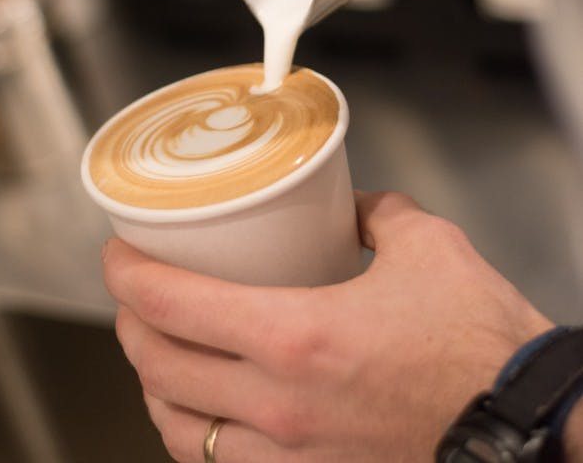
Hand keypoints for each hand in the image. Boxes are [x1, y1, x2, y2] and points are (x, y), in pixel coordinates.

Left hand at [103, 191, 551, 461]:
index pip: (171, 305)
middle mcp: (281, 406)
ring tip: (155, 354)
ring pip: (180, 431)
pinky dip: (197, 437)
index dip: (124, 276)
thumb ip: (375, 213)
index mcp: (297, 337)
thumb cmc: (481, 345)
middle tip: (131, 294)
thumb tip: (349, 205)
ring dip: (153, 386)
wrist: (528, 428)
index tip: (114, 253)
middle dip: (128, 325)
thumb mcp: (425, 245)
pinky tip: (205, 413)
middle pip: (159, 368)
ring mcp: (294, 457)